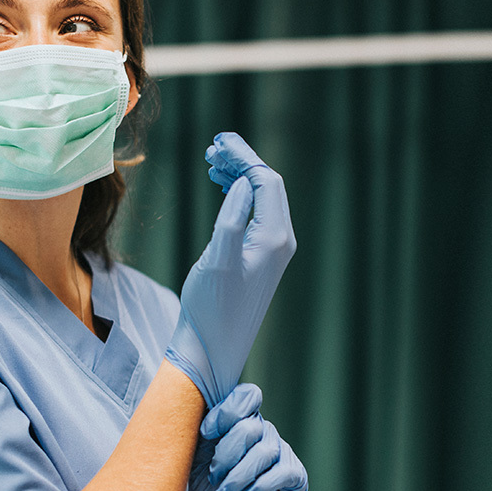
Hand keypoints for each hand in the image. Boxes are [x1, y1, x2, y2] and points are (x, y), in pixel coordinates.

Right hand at [165, 133, 295, 405]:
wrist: (212, 348)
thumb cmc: (211, 308)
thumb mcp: (217, 260)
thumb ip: (232, 218)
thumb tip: (242, 184)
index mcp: (273, 238)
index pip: (266, 181)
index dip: (243, 157)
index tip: (218, 142)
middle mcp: (280, 242)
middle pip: (268, 185)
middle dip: (242, 162)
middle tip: (212, 148)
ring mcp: (273, 251)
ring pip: (262, 199)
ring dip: (239, 177)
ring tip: (212, 163)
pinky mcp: (261, 259)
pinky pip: (256, 215)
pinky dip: (239, 196)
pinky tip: (221, 189)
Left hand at [187, 383, 307, 490]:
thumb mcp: (198, 460)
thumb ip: (203, 435)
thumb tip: (194, 412)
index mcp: (241, 421)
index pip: (246, 397)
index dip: (226, 411)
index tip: (205, 433)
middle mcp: (264, 431)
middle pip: (250, 426)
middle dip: (226, 454)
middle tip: (213, 477)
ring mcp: (282, 452)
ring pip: (263, 452)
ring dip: (236, 478)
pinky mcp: (295, 475)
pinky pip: (280, 473)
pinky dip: (255, 489)